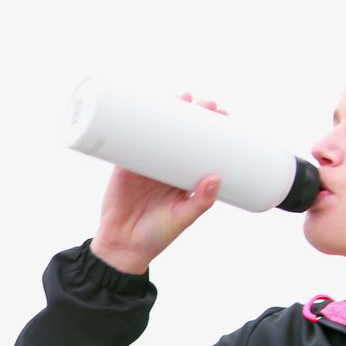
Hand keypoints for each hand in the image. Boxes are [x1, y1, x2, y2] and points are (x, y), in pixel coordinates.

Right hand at [89, 94, 226, 274]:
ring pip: (158, 133)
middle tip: (207, 104)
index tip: (223, 115)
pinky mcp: (123, 167)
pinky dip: (135, 126)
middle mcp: (166, 167)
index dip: (211, 130)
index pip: (200, 147)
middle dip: (194, 116)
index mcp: (183, 178)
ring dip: (168, 113)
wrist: (122, 247)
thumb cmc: (156, 236)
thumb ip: (200, 202)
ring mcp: (144, 165)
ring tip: (183, 98)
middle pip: (181, 134)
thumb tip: (216, 177)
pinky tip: (142, 110)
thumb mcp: (183, 218)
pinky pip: (130, 142)